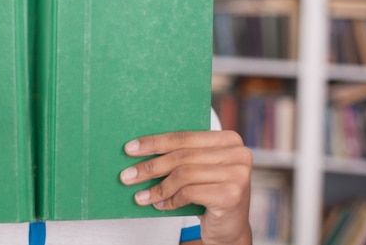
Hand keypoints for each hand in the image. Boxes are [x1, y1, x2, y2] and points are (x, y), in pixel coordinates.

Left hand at [119, 130, 252, 244]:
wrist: (231, 228)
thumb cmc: (210, 193)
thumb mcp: (199, 169)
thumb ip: (181, 156)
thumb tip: (139, 149)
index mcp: (228, 139)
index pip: (184, 136)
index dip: (155, 142)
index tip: (130, 149)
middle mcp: (238, 153)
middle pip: (182, 156)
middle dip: (150, 166)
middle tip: (127, 175)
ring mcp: (237, 174)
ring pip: (184, 174)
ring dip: (158, 188)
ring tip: (141, 196)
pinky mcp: (231, 195)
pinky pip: (189, 193)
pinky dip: (170, 200)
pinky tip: (160, 205)